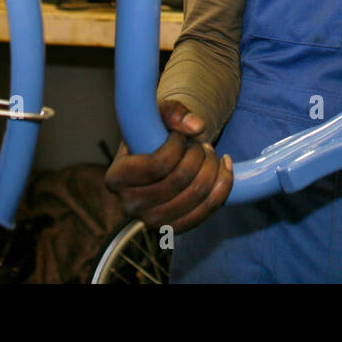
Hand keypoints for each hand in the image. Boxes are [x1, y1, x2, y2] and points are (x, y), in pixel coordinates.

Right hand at [103, 100, 233, 232]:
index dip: (176, 147)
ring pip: (196, 195)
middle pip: (179, 181)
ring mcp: (151, 221)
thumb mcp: (158, 113)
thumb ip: (174, 112)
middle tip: (200, 144)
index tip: (180, 136)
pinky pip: (207, 211)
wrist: (160, 156)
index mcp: (116, 178)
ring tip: (209, 153)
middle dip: (197, 155)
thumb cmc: (154, 132)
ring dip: (211, 167)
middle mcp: (129, 205)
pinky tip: (225, 166)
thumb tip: (197, 127)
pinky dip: (222, 187)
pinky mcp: (174, 228)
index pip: (156, 166)